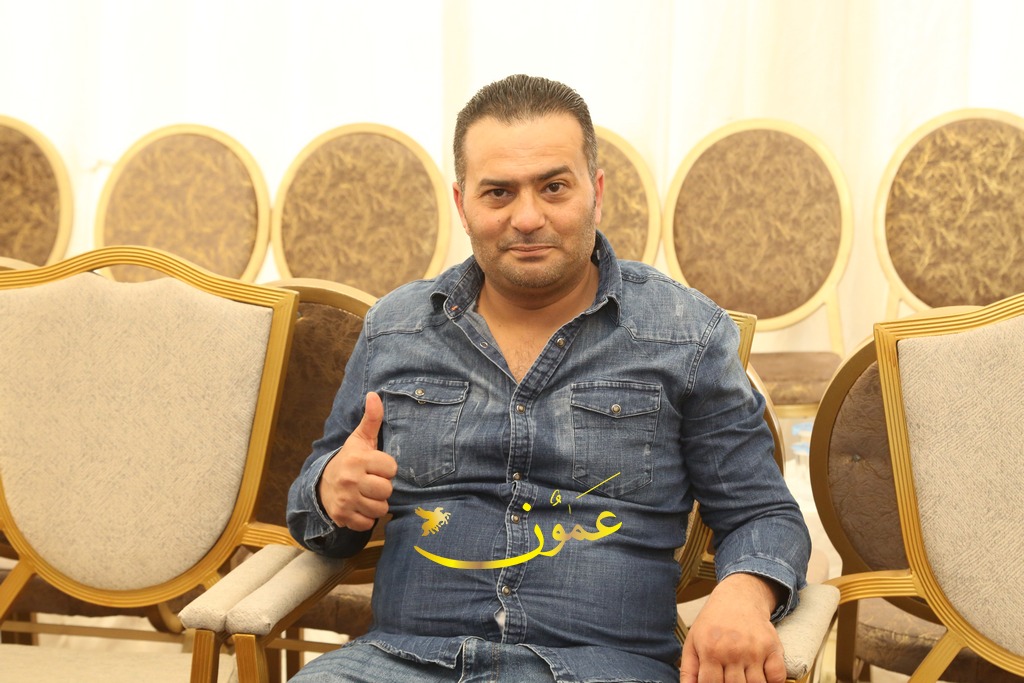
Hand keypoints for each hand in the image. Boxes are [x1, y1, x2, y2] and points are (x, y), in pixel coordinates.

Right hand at [317, 392, 396, 531]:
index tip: (376, 466)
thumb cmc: (349, 460)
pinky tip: (359, 506)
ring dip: (376, 503)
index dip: (386, 468)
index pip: (391, 468)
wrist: (321, 485)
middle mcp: (349, 479)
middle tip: (371, 482)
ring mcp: (345, 499)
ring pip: (380, 508)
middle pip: (387, 490)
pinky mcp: (342, 516)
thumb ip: (371, 418)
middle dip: (382, 487)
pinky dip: (366, 517)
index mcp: (357, 459)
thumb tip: (374, 394)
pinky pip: (368, 523)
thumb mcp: (359, 439)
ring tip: (366, 494)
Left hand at [680, 573, 785, 682]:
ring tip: (743, 678)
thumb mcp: (693, 641)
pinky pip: (777, 677)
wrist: (738, 599)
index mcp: (710, 651)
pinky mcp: (772, 647)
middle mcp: (733, 651)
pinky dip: (773, 682)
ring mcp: (754, 650)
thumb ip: (689, 670)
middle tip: (730, 679)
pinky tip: (762, 677)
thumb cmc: (713, 623)